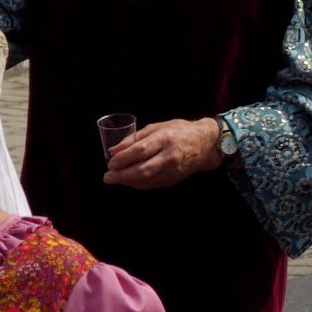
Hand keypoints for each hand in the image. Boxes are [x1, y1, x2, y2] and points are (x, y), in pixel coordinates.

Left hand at [104, 118, 223, 189]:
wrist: (204, 144)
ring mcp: (173, 170)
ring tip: (115, 179)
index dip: (123, 159)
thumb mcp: (156, 127)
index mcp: (165, 139)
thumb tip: (114, 151)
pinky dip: (138, 184)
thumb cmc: (178, 131)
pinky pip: (152, 184)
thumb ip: (134, 138)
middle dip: (122, 175)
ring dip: (128, 182)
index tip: (110, 163)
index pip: (140, 151)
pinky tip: (129, 180)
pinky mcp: (174, 179)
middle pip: (143, 170)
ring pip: (147, 181)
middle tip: (108, 177)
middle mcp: (170, 156)